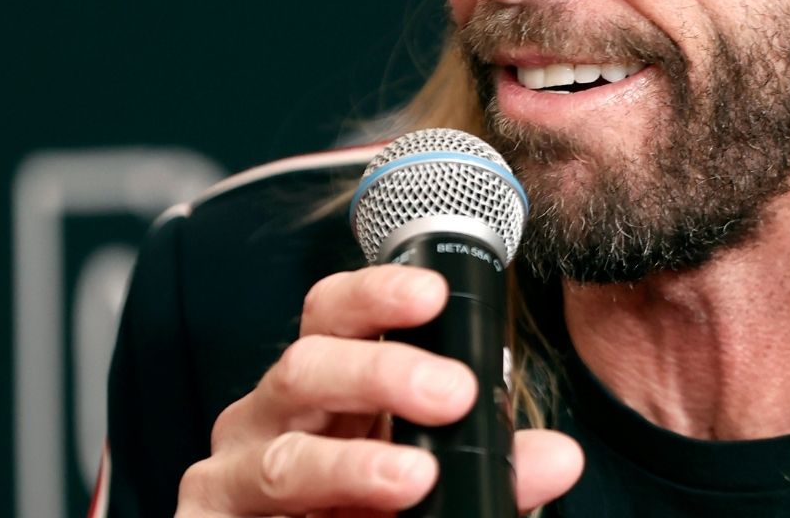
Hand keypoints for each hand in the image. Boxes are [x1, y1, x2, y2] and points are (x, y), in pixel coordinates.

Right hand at [175, 265, 584, 516]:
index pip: (335, 315)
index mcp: (322, 387)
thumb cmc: (359, 512)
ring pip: (281, 458)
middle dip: (380, 372)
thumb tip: (559, 458)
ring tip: (412, 478)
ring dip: (351, 466)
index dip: (376, 295)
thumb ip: (492, 469)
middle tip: (453, 392)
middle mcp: (268, 418)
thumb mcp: (431, 486)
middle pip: (307, 366)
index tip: (433, 293)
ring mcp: (229, 476)